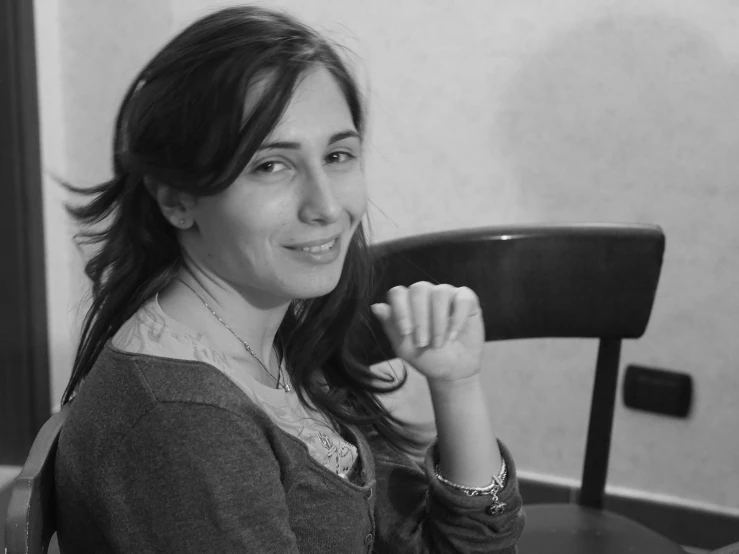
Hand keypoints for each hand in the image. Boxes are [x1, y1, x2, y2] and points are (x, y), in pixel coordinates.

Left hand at [370, 282, 484, 383]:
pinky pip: (462, 299)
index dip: (400, 310)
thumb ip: (391, 327)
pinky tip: (453, 335)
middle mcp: (426, 293)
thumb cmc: (426, 358)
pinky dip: (457, 318)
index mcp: (407, 302)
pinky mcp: (467, 300)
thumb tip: (375, 306)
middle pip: (419, 289)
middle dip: (420, 318)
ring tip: (438, 344)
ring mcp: (447, 294)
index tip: (405, 333)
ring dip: (438, 321)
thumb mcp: (405, 348)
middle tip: (423, 343)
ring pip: (440, 292)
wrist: (452, 372)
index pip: (398, 293)